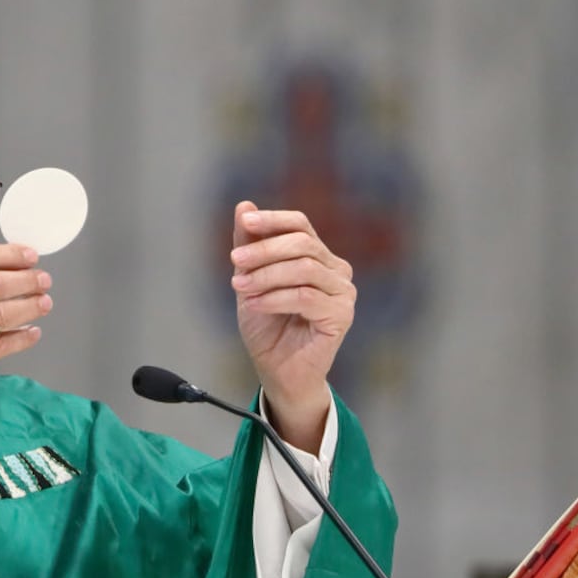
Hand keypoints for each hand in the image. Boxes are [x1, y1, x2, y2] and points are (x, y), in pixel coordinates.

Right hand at [0, 243, 50, 434]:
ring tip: (45, 302)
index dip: (9, 254)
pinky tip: (33, 332)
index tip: (31, 256)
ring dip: (30, 306)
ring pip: (1, 314)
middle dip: (27, 280)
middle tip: (44, 280)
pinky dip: (22, 338)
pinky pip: (0, 346)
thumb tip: (4, 265)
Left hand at [230, 200, 354, 451]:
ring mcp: (343, 293)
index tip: (246, 222)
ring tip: (239, 286)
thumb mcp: (250, 280)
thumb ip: (249, 245)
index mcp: (318, 257)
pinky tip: (255, 305)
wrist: (277, 371)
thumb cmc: (268, 327)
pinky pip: (306, 296)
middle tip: (234, 260)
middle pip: (302, 244)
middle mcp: (336, 271)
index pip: (300, 225)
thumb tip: (244, 206)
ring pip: (304, 268)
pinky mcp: (341, 316)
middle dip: (264, 250)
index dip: (273, 219)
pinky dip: (275, 298)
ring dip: (266, 275)